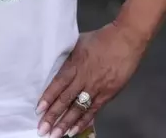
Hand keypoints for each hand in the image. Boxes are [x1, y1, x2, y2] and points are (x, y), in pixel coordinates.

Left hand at [36, 22, 147, 136]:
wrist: (126, 39)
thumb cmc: (101, 38)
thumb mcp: (79, 43)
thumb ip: (68, 57)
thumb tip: (56, 65)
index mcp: (75, 64)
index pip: (58, 84)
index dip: (48, 97)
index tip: (38, 110)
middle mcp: (84, 78)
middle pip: (66, 99)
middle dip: (53, 116)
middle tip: (42, 129)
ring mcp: (97, 87)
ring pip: (78, 108)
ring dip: (66, 123)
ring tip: (55, 135)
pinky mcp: (108, 94)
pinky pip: (93, 110)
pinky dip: (83, 121)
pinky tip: (74, 131)